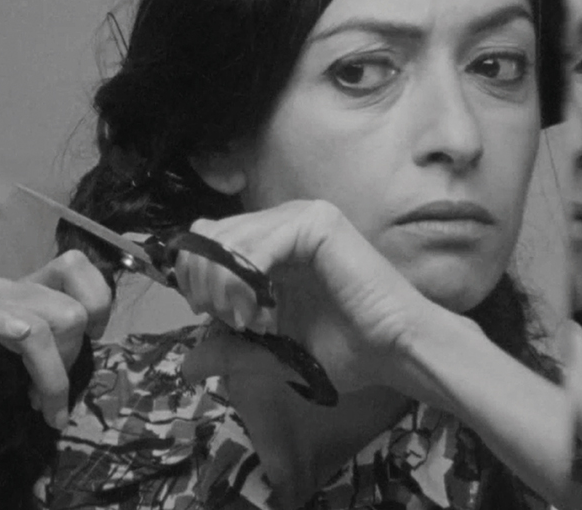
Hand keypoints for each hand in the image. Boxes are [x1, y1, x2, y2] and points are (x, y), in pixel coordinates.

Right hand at [0, 250, 110, 462]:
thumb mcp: (39, 370)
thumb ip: (66, 347)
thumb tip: (102, 340)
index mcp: (29, 295)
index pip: (76, 266)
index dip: (97, 304)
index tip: (92, 345)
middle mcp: (3, 291)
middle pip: (69, 308)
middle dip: (71, 359)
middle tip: (52, 397)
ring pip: (38, 322)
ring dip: (50, 375)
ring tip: (40, 408)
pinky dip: (5, 325)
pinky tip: (16, 340)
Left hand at [177, 199, 434, 391]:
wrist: (395, 352)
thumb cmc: (345, 350)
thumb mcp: (272, 351)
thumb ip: (230, 350)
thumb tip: (186, 365)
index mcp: (268, 241)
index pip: (206, 237)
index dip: (194, 274)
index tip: (208, 314)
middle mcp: (280, 220)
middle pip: (209, 234)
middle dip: (204, 281)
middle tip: (227, 319)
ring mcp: (299, 216)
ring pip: (227, 238)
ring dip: (223, 285)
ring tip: (246, 321)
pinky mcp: (316, 222)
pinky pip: (256, 243)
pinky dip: (244, 281)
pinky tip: (258, 310)